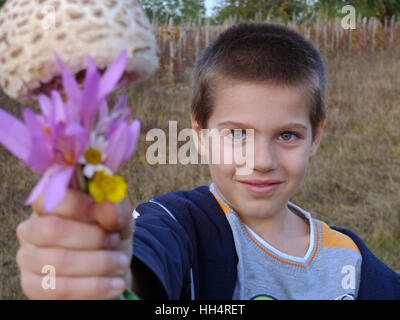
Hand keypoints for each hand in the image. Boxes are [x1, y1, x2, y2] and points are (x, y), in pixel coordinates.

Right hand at [16, 189, 133, 298]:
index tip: (106, 216)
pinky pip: (61, 289)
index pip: (48, 197)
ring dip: (99, 263)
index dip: (78, 205)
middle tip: (116, 241)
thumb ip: (116, 208)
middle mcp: (32, 228)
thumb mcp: (120, 218)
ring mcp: (28, 258)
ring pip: (59, 261)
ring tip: (122, 263)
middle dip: (93, 237)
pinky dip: (95, 287)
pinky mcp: (33, 286)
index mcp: (49, 204)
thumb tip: (107, 205)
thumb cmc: (110, 234)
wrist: (110, 269)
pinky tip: (115, 284)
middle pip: (53, 229)